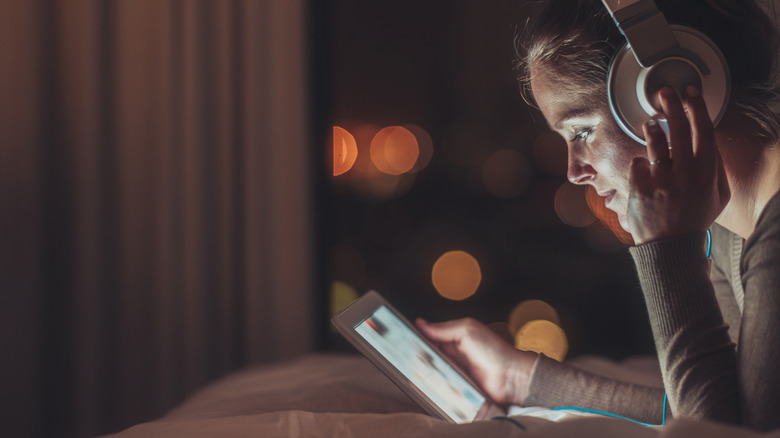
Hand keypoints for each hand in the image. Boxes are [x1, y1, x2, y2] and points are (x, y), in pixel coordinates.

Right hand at [415, 317, 537, 404]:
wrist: (511, 378)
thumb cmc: (494, 350)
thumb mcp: (467, 331)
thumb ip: (443, 329)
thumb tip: (420, 323)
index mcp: (453, 337)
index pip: (428, 336)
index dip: (415, 336)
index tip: (400, 336)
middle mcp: (451, 355)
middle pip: (426, 354)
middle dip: (417, 355)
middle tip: (405, 355)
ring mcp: (453, 372)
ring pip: (430, 371)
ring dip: (424, 370)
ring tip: (414, 369)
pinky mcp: (456, 388)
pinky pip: (440, 386)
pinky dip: (434, 384)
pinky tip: (428, 382)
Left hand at [628, 86, 729, 244]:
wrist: (671, 246)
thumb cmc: (694, 218)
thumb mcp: (718, 195)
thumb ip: (716, 168)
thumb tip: (709, 141)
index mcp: (706, 172)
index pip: (704, 130)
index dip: (698, 107)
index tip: (691, 92)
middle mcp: (684, 173)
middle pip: (679, 129)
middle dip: (672, 105)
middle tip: (664, 92)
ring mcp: (661, 180)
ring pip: (654, 142)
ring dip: (651, 127)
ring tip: (649, 122)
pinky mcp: (640, 188)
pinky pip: (637, 163)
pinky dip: (640, 163)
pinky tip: (644, 167)